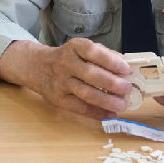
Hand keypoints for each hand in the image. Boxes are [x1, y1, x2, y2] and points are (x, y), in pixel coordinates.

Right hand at [3, 38, 131, 120]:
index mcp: (74, 48)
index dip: (110, 61)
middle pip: (90, 75)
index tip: (126, 70)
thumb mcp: (80, 49)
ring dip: (106, 101)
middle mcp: (65, 63)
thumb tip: (123, 68)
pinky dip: (97, 113)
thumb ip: (102, 55)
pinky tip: (110, 115)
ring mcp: (60, 83)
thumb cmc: (67, 57)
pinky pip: (80, 108)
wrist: (37, 67)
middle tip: (127, 89)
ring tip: (122, 105)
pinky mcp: (58, 99)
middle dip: (112, 83)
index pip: (92, 52)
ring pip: (86, 94)